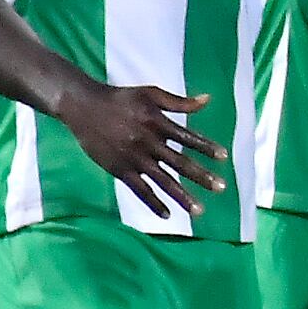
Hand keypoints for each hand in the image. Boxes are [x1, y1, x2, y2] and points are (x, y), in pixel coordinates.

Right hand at [58, 83, 225, 218]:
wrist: (83, 107)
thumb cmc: (120, 99)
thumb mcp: (150, 94)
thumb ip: (179, 102)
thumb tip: (207, 100)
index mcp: (158, 123)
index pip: (188, 138)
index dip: (206, 147)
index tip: (224, 157)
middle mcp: (148, 142)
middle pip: (180, 163)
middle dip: (202, 176)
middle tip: (222, 188)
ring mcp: (134, 158)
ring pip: (162, 180)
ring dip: (181, 196)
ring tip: (199, 210)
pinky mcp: (119, 169)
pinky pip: (139, 189)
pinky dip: (153, 202)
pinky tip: (167, 214)